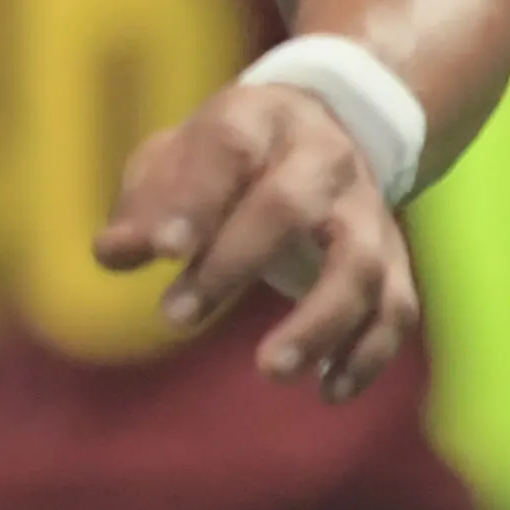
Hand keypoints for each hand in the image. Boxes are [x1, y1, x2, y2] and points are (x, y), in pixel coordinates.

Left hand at [96, 82, 416, 402]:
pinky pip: (396, 307)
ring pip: (359, 264)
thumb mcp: (177, 158)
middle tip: (175, 318)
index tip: (161, 251)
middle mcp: (321, 158)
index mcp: (259, 119)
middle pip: (290, 206)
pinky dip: (368, 353)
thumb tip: (114, 253)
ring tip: (272, 370)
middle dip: (233, 264)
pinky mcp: (394, 257)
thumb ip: (145, 205)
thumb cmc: (228, 157)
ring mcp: (365, 208)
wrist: (328, 127)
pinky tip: (329, 390)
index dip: (195, 198)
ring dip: (319, 323)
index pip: (229, 147)